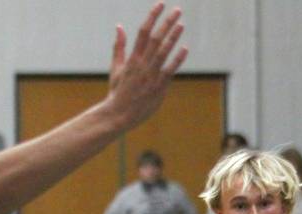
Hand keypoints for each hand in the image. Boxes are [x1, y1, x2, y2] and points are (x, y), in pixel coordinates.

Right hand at [103, 3, 188, 130]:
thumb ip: (119, 47)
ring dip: (173, 37)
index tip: (161, 4)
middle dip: (166, 22)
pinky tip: (185, 49)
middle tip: (177, 10)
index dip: (152, 16)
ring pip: (163, 52)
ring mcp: (151, 75)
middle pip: (156, 38)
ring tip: (181, 24)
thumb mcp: (117, 67)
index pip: (143, 31)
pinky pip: (170, 70)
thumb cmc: (119, 91)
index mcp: (132, 58)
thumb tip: (119, 27)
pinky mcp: (159, 86)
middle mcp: (142, 64)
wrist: (119, 114)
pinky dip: (177, 59)